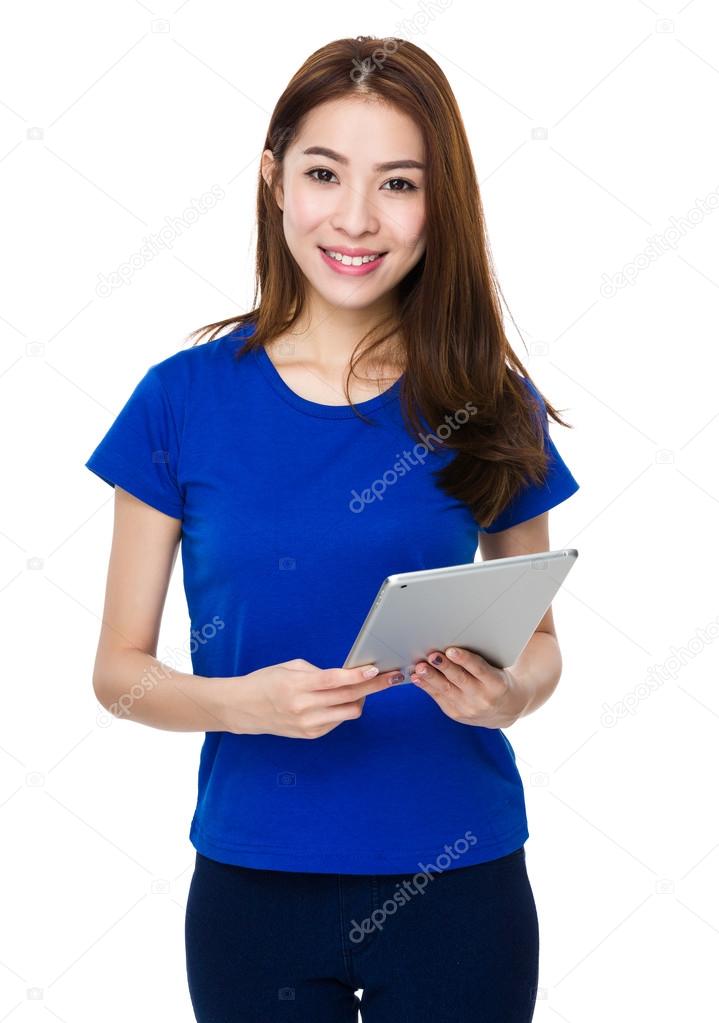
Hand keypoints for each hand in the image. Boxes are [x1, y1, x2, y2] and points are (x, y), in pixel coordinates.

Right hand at [220, 658, 402, 738]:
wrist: (243, 708)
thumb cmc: (266, 681)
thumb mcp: (289, 667)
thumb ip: (318, 671)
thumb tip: (347, 675)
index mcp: (297, 685)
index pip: (334, 680)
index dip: (358, 675)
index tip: (376, 669)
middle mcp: (303, 707)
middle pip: (349, 697)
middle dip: (374, 686)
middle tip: (391, 677)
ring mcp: (307, 724)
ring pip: (349, 712)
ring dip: (361, 699)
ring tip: (363, 688)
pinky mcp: (310, 735)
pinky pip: (338, 721)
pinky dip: (344, 709)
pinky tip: (341, 701)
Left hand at [409, 647, 527, 728]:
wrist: (505, 709)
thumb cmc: (498, 679)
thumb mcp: (498, 668)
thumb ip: (483, 655)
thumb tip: (465, 636)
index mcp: (497, 684)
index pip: (480, 669)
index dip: (465, 660)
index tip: (451, 650)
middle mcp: (483, 698)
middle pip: (460, 680)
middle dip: (444, 667)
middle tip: (431, 655)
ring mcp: (469, 708)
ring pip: (447, 690)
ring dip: (431, 678)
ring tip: (420, 667)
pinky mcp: (456, 714)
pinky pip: (439, 698)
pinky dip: (426, 687)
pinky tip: (417, 677)